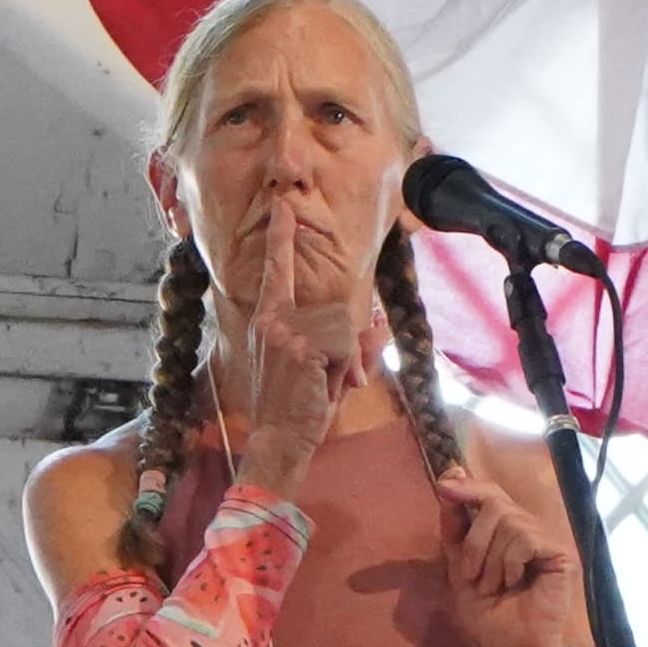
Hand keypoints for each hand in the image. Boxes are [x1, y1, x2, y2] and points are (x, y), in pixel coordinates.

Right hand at [217, 202, 364, 489]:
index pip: (276, 271)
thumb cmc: (296, 408)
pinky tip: (325, 387)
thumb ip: (351, 345)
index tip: (282, 206)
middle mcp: (270, 318)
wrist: (278, 440)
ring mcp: (283, 329)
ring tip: (323, 385)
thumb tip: (380, 324)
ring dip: (345, 360)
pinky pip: (345, 343)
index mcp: (268, 319)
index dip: (280, 237)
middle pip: (337, 310)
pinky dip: (345, 368)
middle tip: (326, 380)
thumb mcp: (324, 371)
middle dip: (344, 348)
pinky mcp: (299, 344)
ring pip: (344, 326)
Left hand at [435, 468, 593, 646]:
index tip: (445, 485)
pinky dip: (509, 563)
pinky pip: (525, 538)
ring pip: (507, 520)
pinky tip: (514, 584)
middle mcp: (528, 530)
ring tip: (495, 587)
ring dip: (489, 560)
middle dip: (474, 541)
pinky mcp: (561, 553)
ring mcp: (547, 540)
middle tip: (472, 576)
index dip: (469, 486)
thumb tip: (448, 481)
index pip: (490, 494)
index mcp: (506, 532)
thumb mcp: (460, 569)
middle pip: (495, 502)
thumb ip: (455, 530)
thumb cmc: (489, 616)